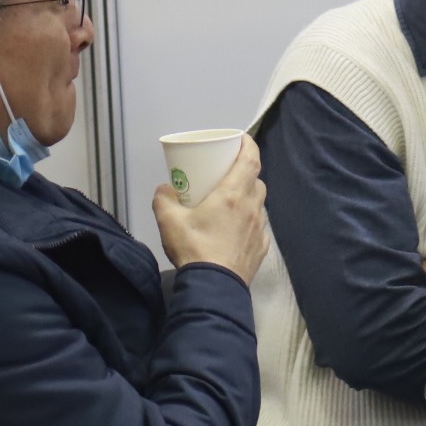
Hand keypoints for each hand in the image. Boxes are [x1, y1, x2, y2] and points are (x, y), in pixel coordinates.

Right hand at [150, 136, 268, 283]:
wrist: (214, 287)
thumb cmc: (194, 248)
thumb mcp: (169, 221)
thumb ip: (163, 200)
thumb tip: (164, 189)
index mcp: (233, 194)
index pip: (251, 159)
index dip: (249, 145)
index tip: (242, 138)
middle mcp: (252, 207)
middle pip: (256, 181)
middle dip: (246, 172)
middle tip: (228, 173)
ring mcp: (259, 228)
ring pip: (259, 204)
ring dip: (248, 197)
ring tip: (231, 201)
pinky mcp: (261, 247)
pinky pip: (258, 226)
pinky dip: (249, 220)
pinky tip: (236, 228)